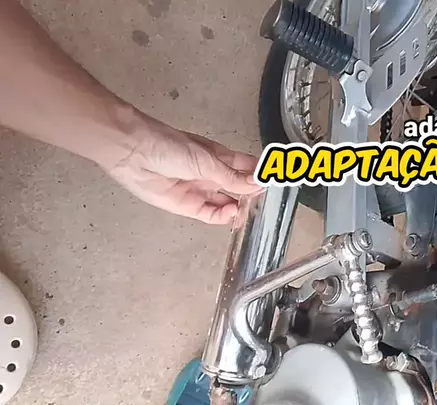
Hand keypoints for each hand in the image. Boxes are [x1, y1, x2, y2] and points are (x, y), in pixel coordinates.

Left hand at [102, 117, 262, 223]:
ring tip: (250, 211)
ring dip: (239, 207)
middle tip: (266, 201)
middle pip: (238, 187)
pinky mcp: (186, 206)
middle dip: (252, 194)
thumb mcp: (207, 161)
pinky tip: (232, 213)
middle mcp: (211, 174)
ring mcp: (199, 190)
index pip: (247, 167)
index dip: (261, 174)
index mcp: (219, 157)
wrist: (134, 153)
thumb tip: (258, 184)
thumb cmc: (169, 146)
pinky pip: (210, 214)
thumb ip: (232, 177)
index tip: (277, 181)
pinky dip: (222, 216)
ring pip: (226, 203)